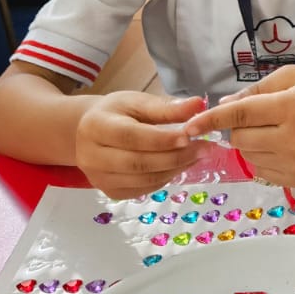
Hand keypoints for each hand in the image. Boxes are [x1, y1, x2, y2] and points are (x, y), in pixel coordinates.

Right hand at [74, 92, 206, 197]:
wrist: (90, 132)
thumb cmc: (116, 112)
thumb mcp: (137, 101)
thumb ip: (165, 107)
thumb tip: (198, 105)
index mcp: (95, 127)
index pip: (130, 137)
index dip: (161, 139)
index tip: (189, 135)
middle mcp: (92, 157)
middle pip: (137, 163)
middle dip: (175, 157)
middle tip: (204, 148)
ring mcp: (99, 179)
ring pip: (143, 180)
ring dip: (175, 169)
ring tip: (197, 156)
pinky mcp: (110, 192)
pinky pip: (143, 189)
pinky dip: (165, 178)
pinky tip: (179, 165)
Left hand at [183, 66, 294, 187]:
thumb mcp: (292, 76)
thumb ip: (255, 91)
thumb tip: (223, 108)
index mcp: (292, 107)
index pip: (241, 116)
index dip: (211, 120)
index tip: (188, 126)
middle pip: (240, 140)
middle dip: (238, 128)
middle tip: (259, 116)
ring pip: (247, 157)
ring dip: (250, 143)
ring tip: (274, 129)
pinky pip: (261, 171)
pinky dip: (262, 157)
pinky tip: (281, 144)